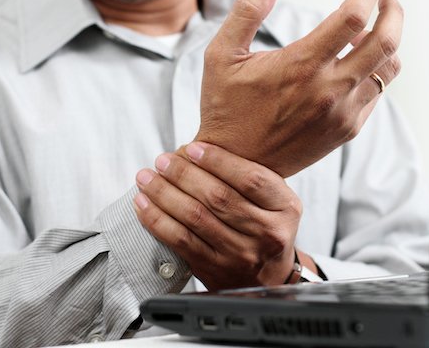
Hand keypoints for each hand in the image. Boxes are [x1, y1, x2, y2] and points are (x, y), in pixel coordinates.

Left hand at [133, 142, 302, 289]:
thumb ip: (248, 178)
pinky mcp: (215, 269)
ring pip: (196, 218)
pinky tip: (143, 205)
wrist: (268, 279)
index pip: (251, 179)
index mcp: (285, 208)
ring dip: (164, 194)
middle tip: (162, 160)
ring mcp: (240, 254)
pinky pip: (180, 241)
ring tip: (147, 178)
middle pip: (219, 197)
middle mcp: (267, 233)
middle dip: (184, 174)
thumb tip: (197, 149)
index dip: (219, 161)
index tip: (192, 148)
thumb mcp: (275, 201)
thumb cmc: (265, 227)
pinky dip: (157, 220)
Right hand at [195, 0, 402, 176]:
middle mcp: (329, 91)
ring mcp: (342, 114)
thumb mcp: (222, 55)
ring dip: (387, 42)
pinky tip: (354, 64)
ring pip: (388, 69)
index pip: (353, 17)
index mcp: (300, 66)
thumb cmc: (226, 108)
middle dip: (393, 10)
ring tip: (367, 31)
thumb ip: (247, 10)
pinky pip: (377, 94)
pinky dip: (375, 71)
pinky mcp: (346, 130)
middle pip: (386, 41)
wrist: (236, 166)